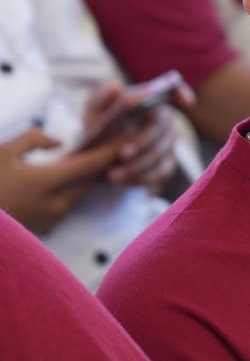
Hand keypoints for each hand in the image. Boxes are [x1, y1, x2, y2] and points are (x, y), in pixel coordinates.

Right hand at [0, 127, 120, 234]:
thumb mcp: (2, 152)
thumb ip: (34, 140)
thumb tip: (59, 141)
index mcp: (48, 182)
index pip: (92, 164)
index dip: (112, 149)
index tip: (127, 135)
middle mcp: (56, 203)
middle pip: (92, 179)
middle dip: (105, 161)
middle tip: (114, 142)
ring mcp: (52, 217)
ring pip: (81, 192)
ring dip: (89, 175)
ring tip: (94, 155)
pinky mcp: (46, 226)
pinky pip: (68, 203)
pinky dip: (74, 188)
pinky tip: (73, 175)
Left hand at [81, 82, 192, 189]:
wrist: (97, 155)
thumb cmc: (99, 126)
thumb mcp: (94, 111)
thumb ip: (101, 98)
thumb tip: (116, 87)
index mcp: (150, 100)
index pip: (173, 91)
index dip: (182, 94)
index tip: (186, 102)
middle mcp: (164, 120)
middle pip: (160, 129)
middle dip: (141, 143)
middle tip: (120, 154)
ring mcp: (169, 142)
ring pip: (160, 154)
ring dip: (136, 166)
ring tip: (112, 175)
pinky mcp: (168, 163)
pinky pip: (161, 171)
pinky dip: (141, 178)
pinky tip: (123, 181)